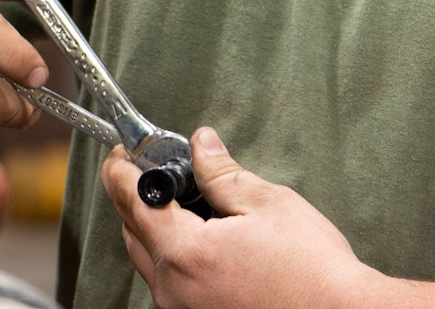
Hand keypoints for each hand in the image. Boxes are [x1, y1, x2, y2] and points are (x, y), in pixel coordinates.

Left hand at [102, 127, 375, 308]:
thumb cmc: (312, 272)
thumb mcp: (269, 204)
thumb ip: (223, 173)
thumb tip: (202, 146)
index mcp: (186, 253)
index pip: (130, 200)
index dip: (122, 169)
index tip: (124, 153)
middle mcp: (174, 289)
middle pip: (133, 232)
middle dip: (137, 197)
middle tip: (156, 171)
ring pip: (150, 261)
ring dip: (156, 230)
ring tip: (188, 207)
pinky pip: (170, 284)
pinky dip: (175, 258)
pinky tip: (206, 245)